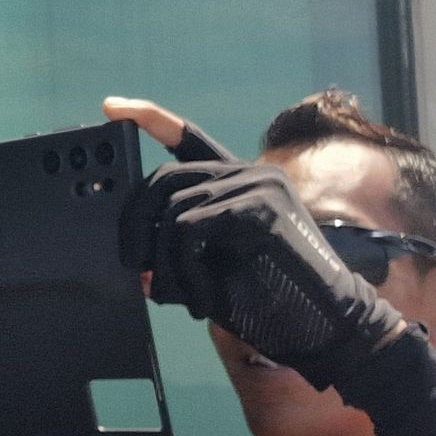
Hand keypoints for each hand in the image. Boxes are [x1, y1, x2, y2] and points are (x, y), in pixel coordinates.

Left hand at [112, 114, 407, 391]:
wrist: (324, 327)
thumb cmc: (268, 303)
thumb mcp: (209, 269)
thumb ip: (175, 252)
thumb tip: (134, 258)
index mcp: (237, 182)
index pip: (187, 138)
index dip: (149, 118)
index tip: (112, 108)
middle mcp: (249, 172)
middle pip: (164, 179)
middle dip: (134, 225)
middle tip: (131, 266)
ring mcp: (259, 185)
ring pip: (173, 212)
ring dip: (164, 265)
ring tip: (177, 297)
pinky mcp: (261, 206)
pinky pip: (190, 230)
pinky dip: (183, 271)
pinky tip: (200, 299)